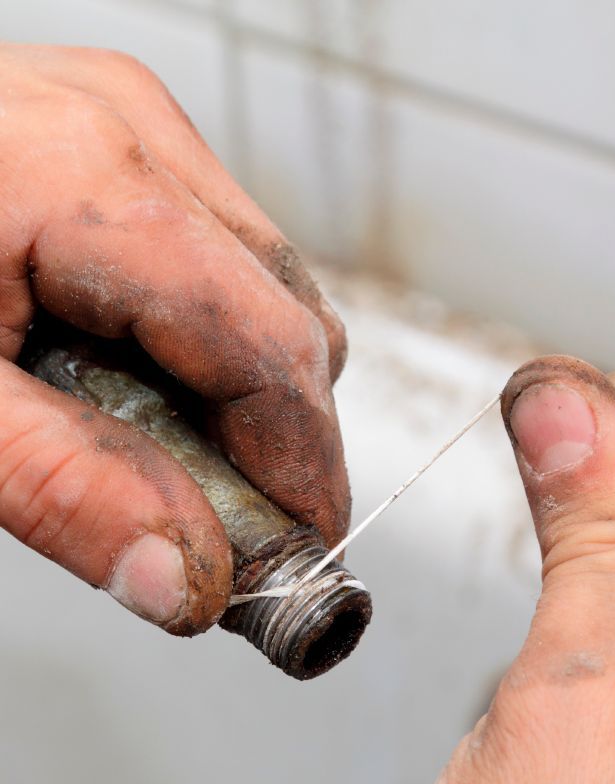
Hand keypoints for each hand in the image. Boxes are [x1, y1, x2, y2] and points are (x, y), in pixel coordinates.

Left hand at [0, 43, 348, 632]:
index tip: (301, 561)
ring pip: (261, 290)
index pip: (274, 353)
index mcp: (99, 183)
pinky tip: (128, 388)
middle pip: (288, 320)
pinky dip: (194, 348)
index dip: (305, 472)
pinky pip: (210, 261)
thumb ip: (65, 488)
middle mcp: (132, 133)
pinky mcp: (105, 145)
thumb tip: (187, 581)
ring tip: (156, 459)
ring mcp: (123, 127)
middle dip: (276, 442)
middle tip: (224, 532)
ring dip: (235, 398)